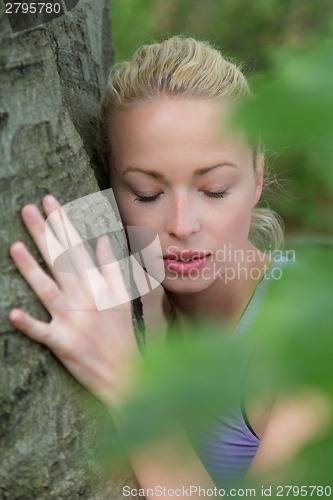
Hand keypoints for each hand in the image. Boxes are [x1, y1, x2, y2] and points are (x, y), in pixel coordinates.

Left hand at [9, 195, 140, 407]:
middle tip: (27, 210)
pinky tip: (12, 314)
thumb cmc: (121, 332)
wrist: (124, 371)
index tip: (49, 202)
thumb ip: (112, 266)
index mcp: (97, 285)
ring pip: (46, 290)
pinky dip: (28, 324)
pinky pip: (41, 332)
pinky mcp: (61, 343)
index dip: (62, 224)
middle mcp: (83, 298)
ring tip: (14, 247)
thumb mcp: (123, 295)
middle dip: (43, 234)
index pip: (77, 247)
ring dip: (30, 269)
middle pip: (59, 261)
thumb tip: (103, 239)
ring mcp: (71, 320)